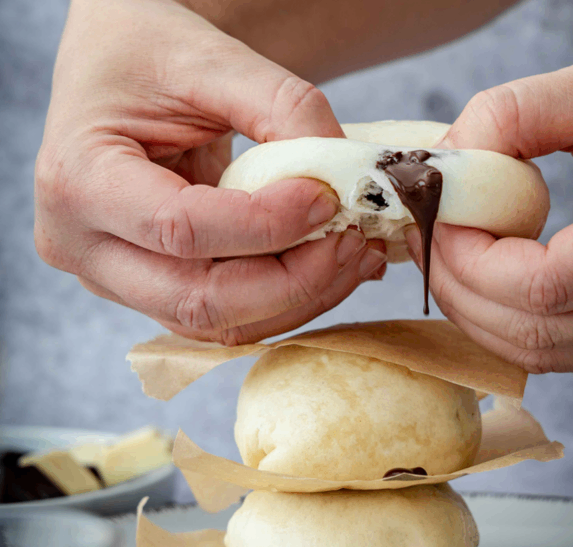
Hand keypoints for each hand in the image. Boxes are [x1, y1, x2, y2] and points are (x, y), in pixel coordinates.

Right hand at [35, 0, 386, 344]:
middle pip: (199, 299)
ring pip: (219, 323)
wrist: (117, 71)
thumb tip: (344, 176)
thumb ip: (280, 107)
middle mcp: (84, 246)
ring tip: (353, 253)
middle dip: (292, 280)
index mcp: (77, 179)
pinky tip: (327, 265)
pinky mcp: (153, 292)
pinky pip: (227, 317)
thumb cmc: (144, 54)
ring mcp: (116, 280)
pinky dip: (284, 300)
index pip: (179, 228)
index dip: (265, 226)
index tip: (328, 198)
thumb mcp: (208, 56)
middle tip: (352, 240)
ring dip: (297, 298)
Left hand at [407, 38, 572, 372]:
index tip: (440, 216)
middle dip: (460, 290)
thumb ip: (518, 116)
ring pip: (542, 354)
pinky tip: (485, 283)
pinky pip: (560, 350)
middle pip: (533, 333)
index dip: (470, 259)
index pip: (540, 287)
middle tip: (430, 239)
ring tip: (448, 259)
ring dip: (477, 316)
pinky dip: (508, 325)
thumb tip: (443, 164)